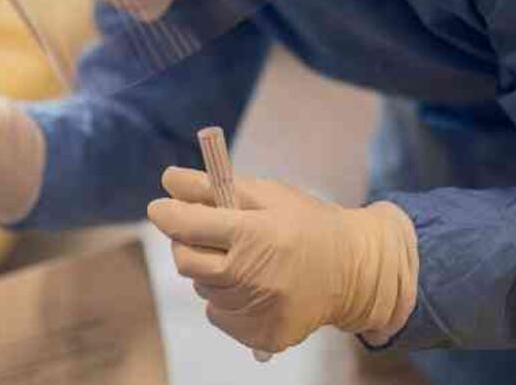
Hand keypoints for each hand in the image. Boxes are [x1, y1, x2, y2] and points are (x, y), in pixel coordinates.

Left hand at [147, 167, 417, 352]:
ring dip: (212, 271)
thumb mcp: (267, 195)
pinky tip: (253, 285)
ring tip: (245, 259)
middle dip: (187, 243)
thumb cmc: (307, 225)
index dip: (167, 214)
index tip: (160, 207)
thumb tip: (168, 179)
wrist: (355, 272)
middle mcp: (253, 277)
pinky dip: (226, 299)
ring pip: (204, 288)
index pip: (189, 226)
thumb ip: (214, 188)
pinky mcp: (260, 336)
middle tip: (205, 232)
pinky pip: (219, 314)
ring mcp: (256, 312)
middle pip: (186, 262)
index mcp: (255, 235)